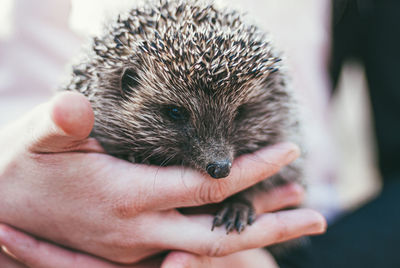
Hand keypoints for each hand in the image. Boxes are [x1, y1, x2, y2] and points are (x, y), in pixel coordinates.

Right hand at [0, 92, 324, 263]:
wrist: (4, 208)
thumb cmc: (24, 167)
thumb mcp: (33, 138)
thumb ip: (56, 125)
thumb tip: (74, 108)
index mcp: (125, 198)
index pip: (206, 185)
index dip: (250, 169)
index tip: (288, 151)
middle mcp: (140, 231)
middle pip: (222, 233)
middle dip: (273, 223)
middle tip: (317, 213)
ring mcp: (140, 247)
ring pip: (213, 247)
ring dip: (258, 232)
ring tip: (297, 215)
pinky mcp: (136, 250)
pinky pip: (194, 248)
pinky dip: (228, 236)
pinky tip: (250, 222)